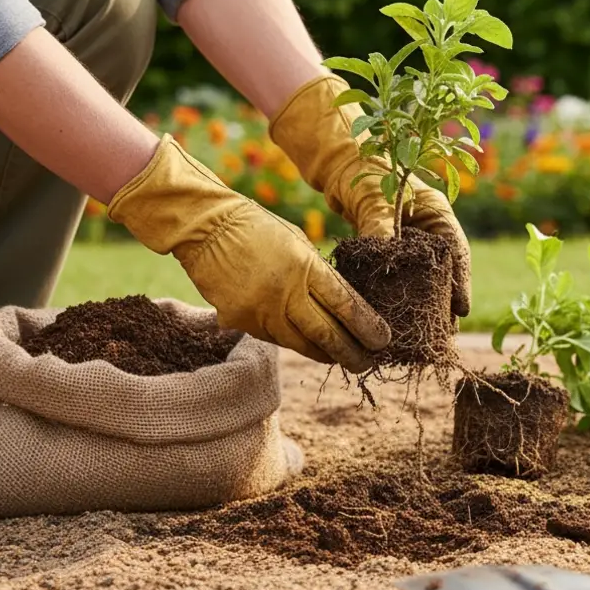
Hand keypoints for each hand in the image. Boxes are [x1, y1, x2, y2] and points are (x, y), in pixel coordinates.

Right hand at [108, 135, 390, 370]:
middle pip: (326, 335)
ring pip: (300, 344)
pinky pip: (275, 339)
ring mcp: (260, 310)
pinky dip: (294, 342)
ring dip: (324, 353)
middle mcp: (284, 292)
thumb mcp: (299, 243)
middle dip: (351, 353)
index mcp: (305, 266)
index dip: (367, 327)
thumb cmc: (260, 229)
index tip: (383, 340)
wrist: (205, 227)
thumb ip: (319, 275)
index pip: (345, 305)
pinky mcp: (239, 321)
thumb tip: (342, 307)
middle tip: (367, 363)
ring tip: (342, 358)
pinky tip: (307, 344)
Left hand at [269, 74, 472, 316]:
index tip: (461, 309)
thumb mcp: (375, 197)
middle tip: (447, 333)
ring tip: (428, 335)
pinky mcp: (392, 251)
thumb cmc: (364, 170)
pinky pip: (402, 278)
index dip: (461, 282)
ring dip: (426, 304)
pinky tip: (400, 320)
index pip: (457, 252)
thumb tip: (383, 253)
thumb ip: (380, 224)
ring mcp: (412, 242)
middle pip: (445, 271)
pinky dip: (403, 296)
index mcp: (437, 214)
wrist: (341, 164)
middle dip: (446, 302)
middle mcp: (429, 231)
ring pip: (425, 279)